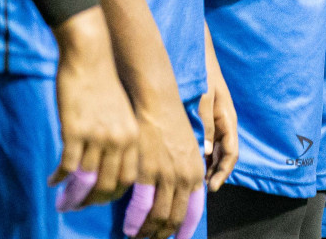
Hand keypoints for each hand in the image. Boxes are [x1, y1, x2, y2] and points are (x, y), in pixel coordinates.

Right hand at [50, 7, 139, 204]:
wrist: (90, 56)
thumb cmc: (102, 84)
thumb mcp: (120, 114)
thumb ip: (117, 140)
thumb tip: (105, 167)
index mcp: (133, 135)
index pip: (129, 179)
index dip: (112, 194)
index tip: (99, 199)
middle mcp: (120, 139)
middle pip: (108, 185)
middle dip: (91, 201)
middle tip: (76, 206)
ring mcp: (98, 136)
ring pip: (86, 180)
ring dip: (72, 194)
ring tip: (62, 198)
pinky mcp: (75, 131)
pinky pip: (67, 166)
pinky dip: (59, 178)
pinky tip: (52, 180)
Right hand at [125, 90, 205, 238]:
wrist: (156, 101)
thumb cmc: (170, 122)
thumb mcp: (187, 149)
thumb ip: (185, 173)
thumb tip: (180, 194)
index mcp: (196, 172)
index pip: (193, 211)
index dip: (184, 230)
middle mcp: (185, 177)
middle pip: (174, 217)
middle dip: (162, 234)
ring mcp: (166, 175)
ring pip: (157, 216)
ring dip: (146, 231)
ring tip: (137, 237)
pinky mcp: (146, 171)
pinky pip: (141, 206)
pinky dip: (135, 221)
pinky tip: (129, 227)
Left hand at [200, 32, 238, 190]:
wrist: (195, 48)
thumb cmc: (202, 71)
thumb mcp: (203, 98)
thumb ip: (205, 124)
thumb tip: (205, 153)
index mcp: (228, 117)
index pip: (231, 152)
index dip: (223, 172)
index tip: (210, 188)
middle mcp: (223, 120)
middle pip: (225, 153)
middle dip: (216, 172)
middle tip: (201, 190)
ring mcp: (215, 116)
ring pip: (215, 148)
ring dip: (208, 164)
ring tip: (195, 180)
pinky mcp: (204, 113)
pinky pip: (206, 138)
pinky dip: (200, 152)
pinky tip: (188, 159)